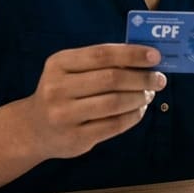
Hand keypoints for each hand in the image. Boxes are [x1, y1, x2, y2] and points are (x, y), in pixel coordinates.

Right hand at [21, 43, 167, 159]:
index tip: (155, 56)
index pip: (101, 54)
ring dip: (140, 97)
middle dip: (141, 77)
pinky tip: (139, 110)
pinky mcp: (75, 138)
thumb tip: (145, 58)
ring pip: (114, 103)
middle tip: (159, 78)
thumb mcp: (70, 70)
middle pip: (111, 79)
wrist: (34, 129)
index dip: (131, 54)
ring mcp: (65, 115)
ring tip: (150, 94)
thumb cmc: (62, 92)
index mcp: (59, 63)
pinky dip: (133, 116)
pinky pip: (114, 125)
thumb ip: (102, 63)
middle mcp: (58, 88)